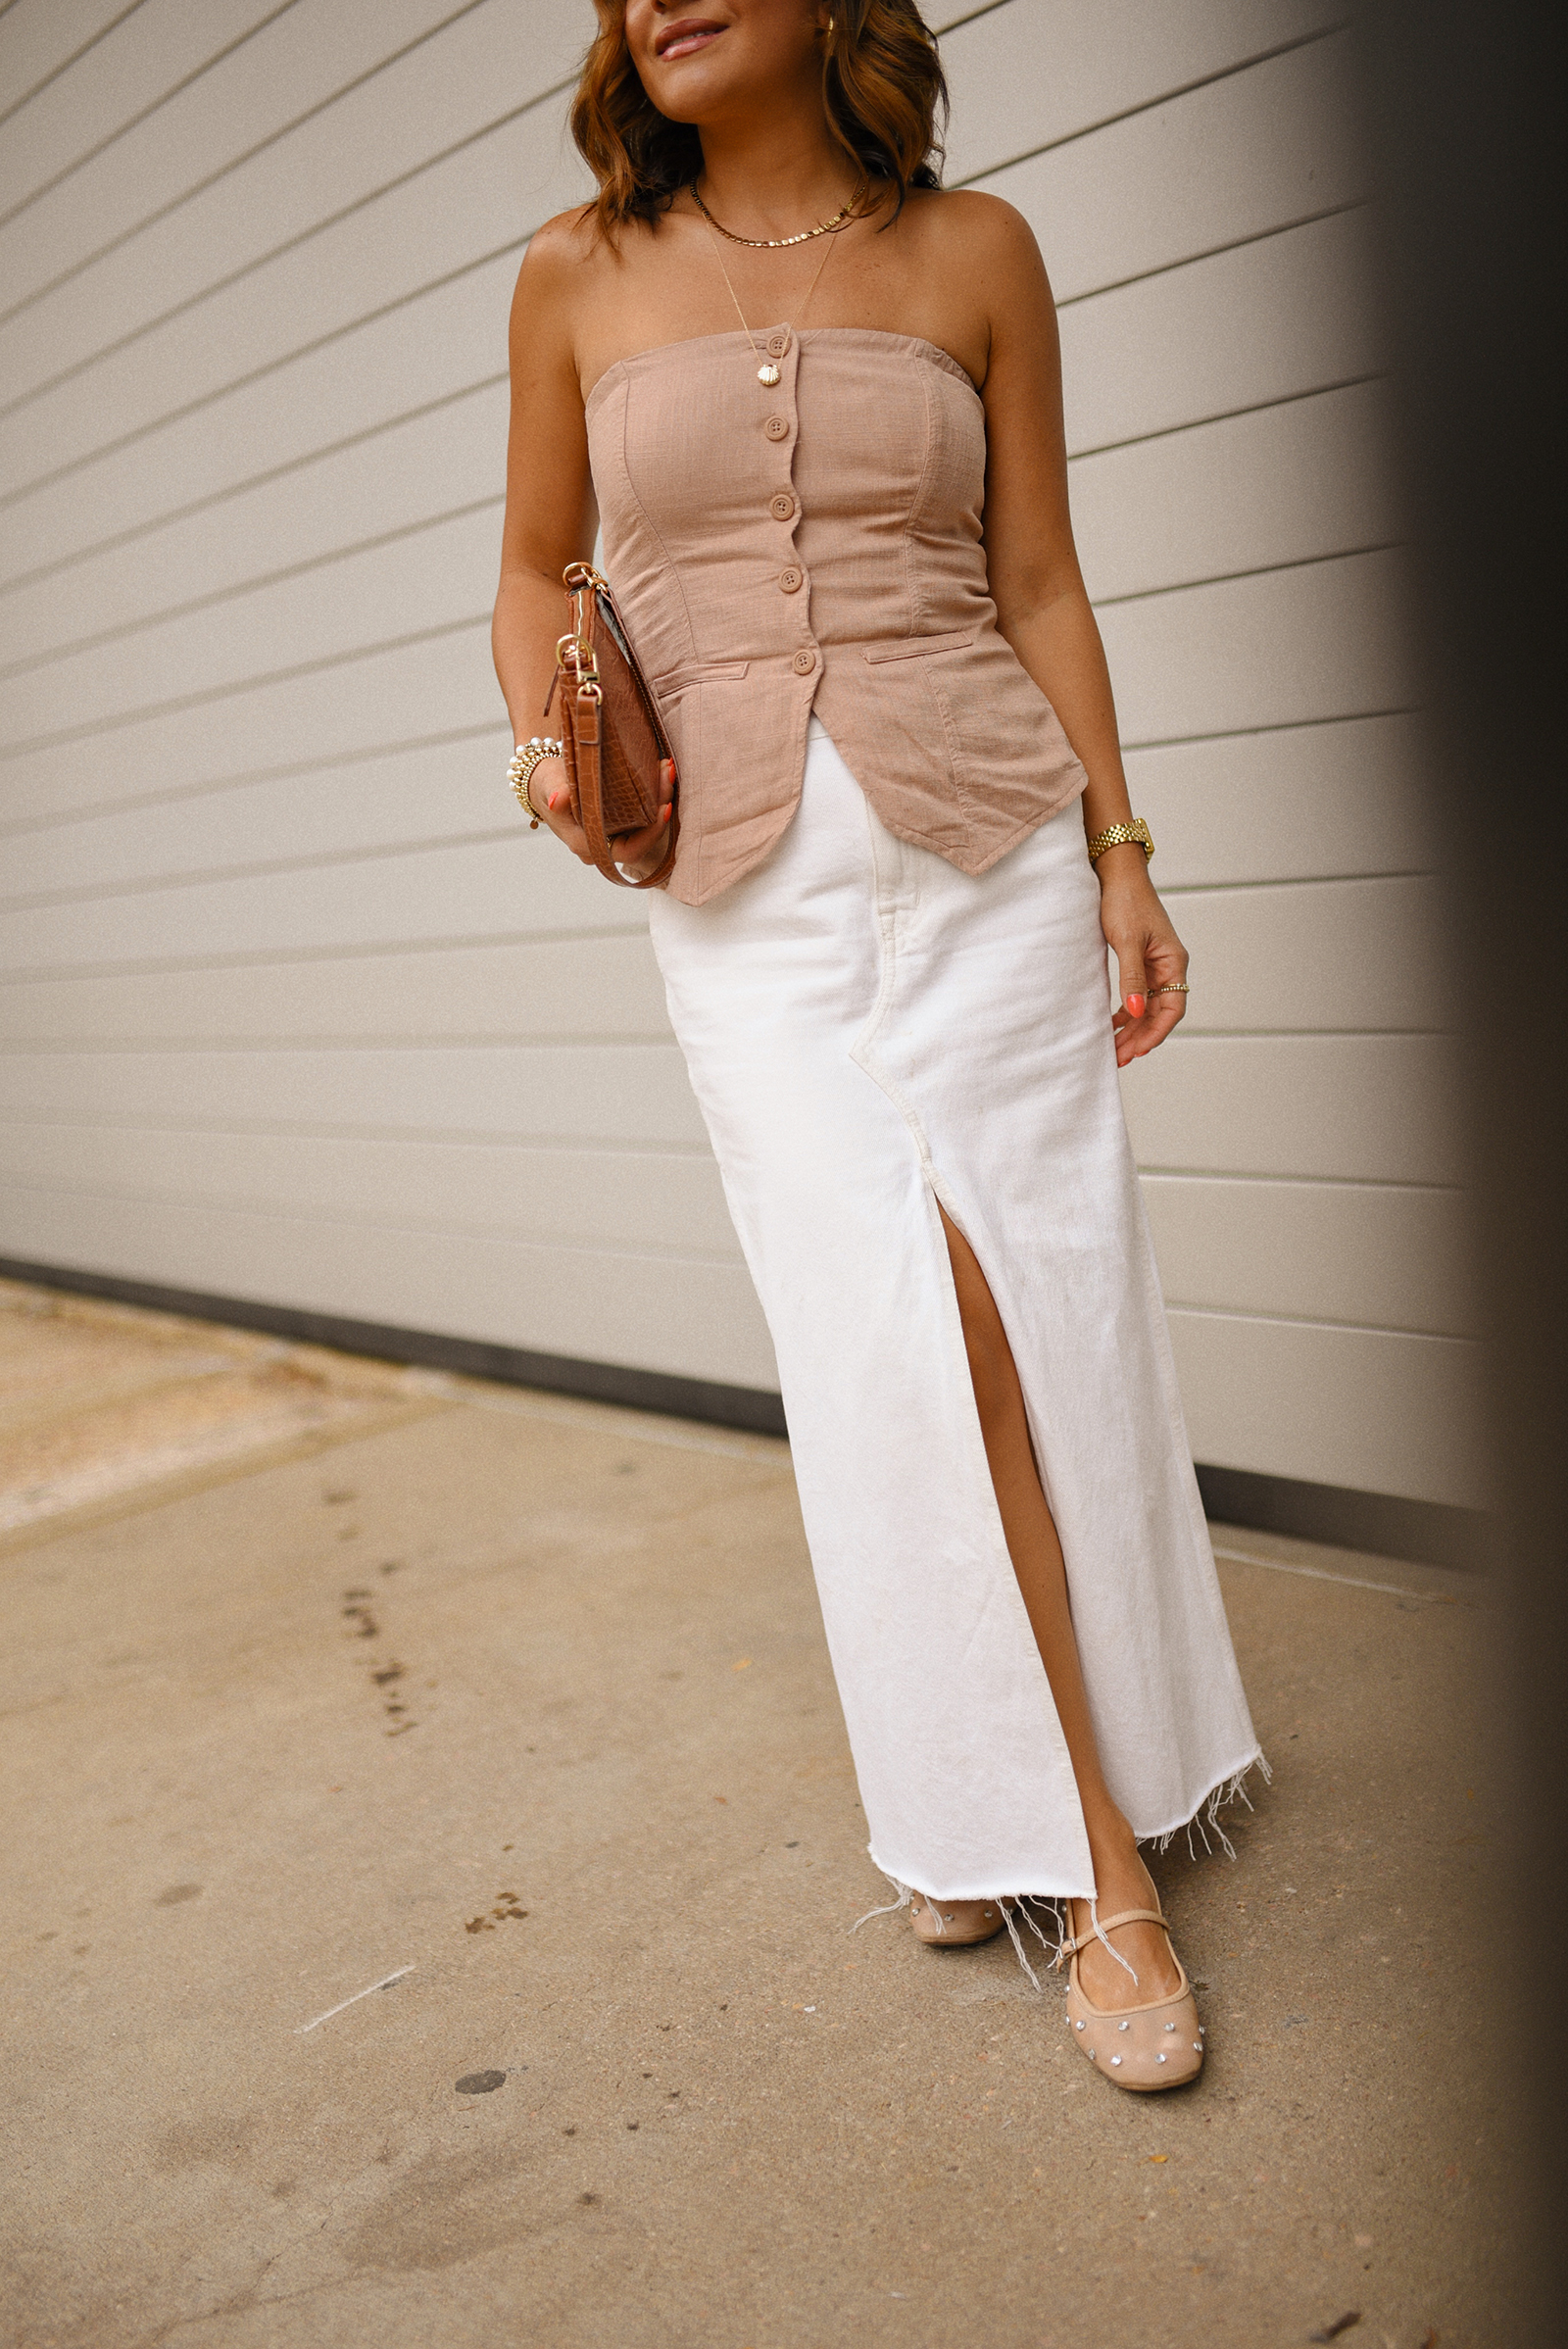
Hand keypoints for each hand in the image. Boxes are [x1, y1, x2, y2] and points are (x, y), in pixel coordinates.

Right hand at [534, 756, 674, 877]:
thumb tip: (559, 800)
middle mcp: (602, 845)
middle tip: (668, 775)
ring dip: (660, 799)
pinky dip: (654, 796)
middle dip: (661, 809)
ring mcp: (612, 835)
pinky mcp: (620, 822)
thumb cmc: (546, 784)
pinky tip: (661, 773)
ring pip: (645, 826)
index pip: (627, 851)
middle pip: (642, 838)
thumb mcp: (548, 784)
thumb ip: (555, 791)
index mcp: (585, 843)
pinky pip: (643, 816)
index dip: (650, 835)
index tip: (664, 807)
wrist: (546, 782)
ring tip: (667, 769)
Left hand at [1096, 845, 1187, 1067]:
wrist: (1116, 875)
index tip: (1138, 1050)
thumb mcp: (1127, 942)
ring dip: (1132, 1029)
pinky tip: (1111, 1026)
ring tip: (1114, 1049)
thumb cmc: (1125, 901)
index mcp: (1173, 962)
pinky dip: (1126, 1013)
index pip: (1173, 1008)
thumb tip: (1134, 1013)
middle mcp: (1168, 967)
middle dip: (1140, 1037)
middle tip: (1119, 1058)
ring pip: (1147, 1008)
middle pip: (1159, 1013)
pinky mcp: (1139, 963)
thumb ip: (1131, 979)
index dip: (1157, 1032)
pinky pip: (1137, 996)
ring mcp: (1154, 966)